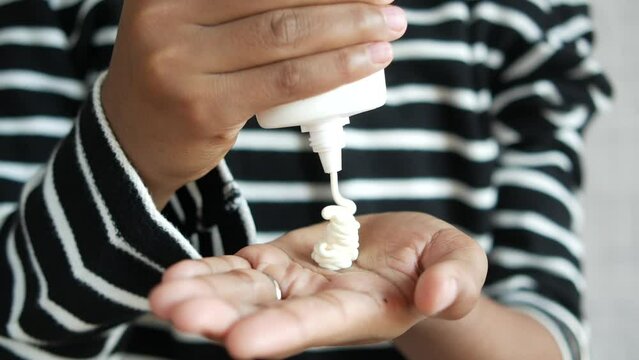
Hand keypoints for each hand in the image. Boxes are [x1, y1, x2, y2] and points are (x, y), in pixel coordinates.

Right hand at [101, 0, 406, 206]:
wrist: (133, 140)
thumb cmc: (179, 72)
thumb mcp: (190, 20)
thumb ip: (235, 5)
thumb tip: (324, 0)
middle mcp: (165, 14)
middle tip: (385, 2)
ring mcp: (180, 63)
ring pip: (286, 35)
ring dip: (351, 28)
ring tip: (389, 27)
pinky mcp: (204, 108)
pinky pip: (285, 82)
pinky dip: (336, 68)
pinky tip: (370, 60)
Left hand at [149, 212, 487, 358]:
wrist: (408, 252)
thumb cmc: (437, 260)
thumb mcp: (460, 261)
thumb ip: (456, 279)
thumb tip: (440, 296)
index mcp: (363, 309)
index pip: (319, 323)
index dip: (281, 333)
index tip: (240, 343)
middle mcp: (320, 304)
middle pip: (266, 312)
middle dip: (221, 316)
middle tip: (176, 314)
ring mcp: (295, 282)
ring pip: (243, 291)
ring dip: (203, 294)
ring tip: (162, 297)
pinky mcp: (280, 261)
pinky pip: (240, 268)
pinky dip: (209, 270)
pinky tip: (178, 275)